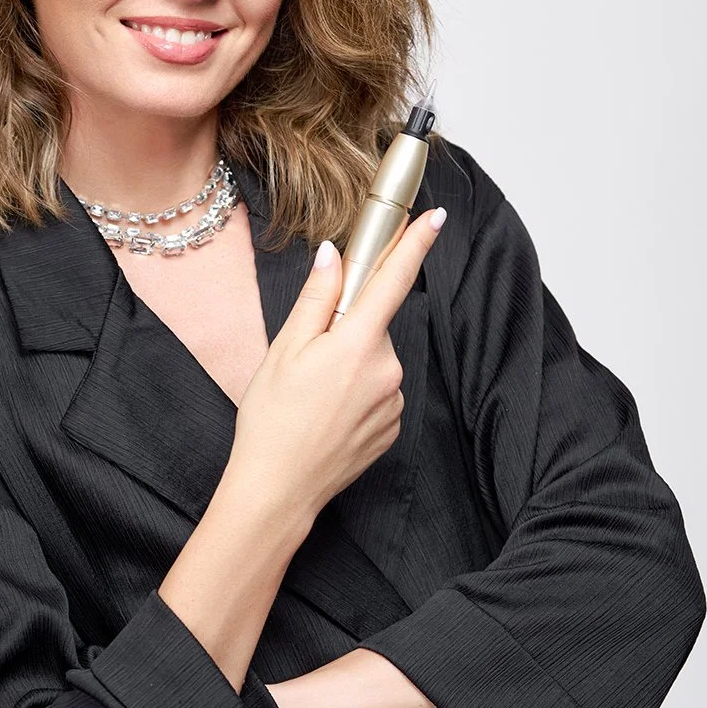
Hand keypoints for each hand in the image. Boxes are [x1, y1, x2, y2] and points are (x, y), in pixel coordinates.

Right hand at [231, 207, 445, 521]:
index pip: (394, 280)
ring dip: (350, 366)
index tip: (435, 218)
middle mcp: (387, 370)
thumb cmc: (271, 420)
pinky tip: (327, 415)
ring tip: (312, 397)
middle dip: (346, 331)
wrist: (278, 489)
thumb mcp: (285, 350)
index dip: (416, 244)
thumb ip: (317, 299)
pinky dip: (356, 395)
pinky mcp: (392, 428)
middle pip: (373, 326)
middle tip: (307, 359)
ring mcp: (393, 401)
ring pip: (374, 362)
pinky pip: (378, 393)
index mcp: (358, 344)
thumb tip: (334, 257)